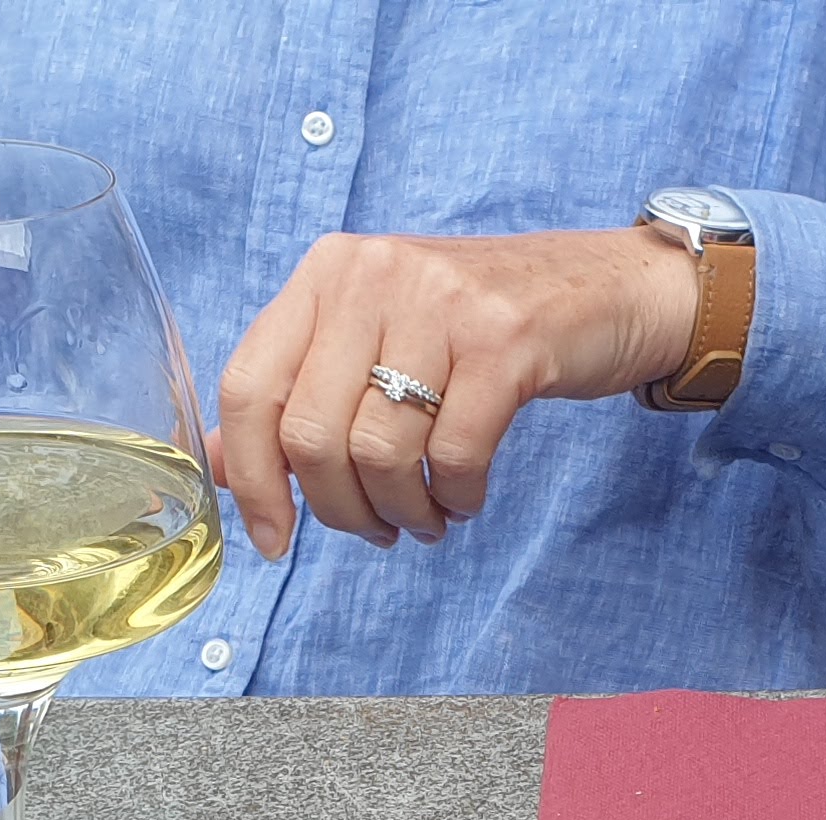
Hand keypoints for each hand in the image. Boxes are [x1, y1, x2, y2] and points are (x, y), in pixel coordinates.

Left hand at [212, 227, 698, 553]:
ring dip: (401, 511)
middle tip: (377, 529)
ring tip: (425, 517)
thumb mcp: (377, 340)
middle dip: (340, 510)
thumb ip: (299, 394)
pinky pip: (453, 455)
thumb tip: (219, 468)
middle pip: (312, 434)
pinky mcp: (506, 340)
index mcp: (326, 273)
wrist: (606, 288)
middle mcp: (373, 274)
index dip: (253, 480)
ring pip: (380, 453)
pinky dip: (456, 498)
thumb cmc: (479, 329)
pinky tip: (464, 497)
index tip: (274, 540)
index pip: (249, 387)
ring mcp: (441, 301)